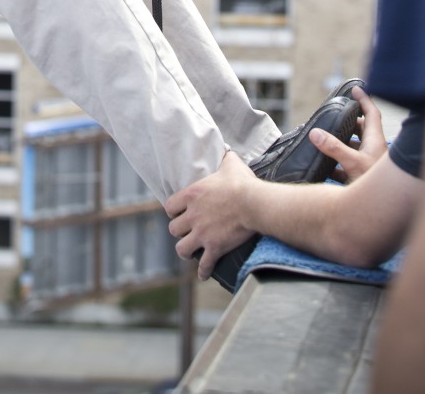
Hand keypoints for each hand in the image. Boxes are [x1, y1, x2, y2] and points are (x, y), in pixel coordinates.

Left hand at [164, 151, 256, 280]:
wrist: (254, 203)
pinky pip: (204, 265)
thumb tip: (227, 150)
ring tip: (190, 251)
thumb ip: (225, 158)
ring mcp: (202, 233)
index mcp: (192, 195)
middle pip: (173, 229)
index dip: (174, 211)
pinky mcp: (214, 247)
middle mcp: (192, 216)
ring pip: (182, 249)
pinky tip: (204, 274)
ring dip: (186, 251)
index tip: (180, 212)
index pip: (169, 206)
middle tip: (187, 231)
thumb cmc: (242, 183)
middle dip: (179, 231)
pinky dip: (203, 271)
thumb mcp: (230, 164)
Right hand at [310, 86, 386, 183]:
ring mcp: (368, 164)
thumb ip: (334, 148)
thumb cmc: (379, 187)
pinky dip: (336, 164)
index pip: (372, 114)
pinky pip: (347, 166)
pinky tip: (324, 167)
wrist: (388, 212)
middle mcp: (374, 151)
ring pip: (354, 148)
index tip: (354, 89)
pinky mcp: (362, 177)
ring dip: (340, 144)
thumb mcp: (354, 164)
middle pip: (362, 130)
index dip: (364, 100)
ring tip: (324, 139)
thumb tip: (315, 133)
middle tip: (335, 116)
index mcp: (376, 141)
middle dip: (348, 122)